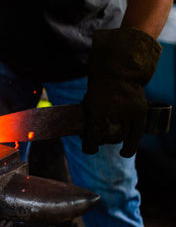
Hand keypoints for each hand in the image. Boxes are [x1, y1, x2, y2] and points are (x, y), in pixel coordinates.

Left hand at [83, 27, 161, 156]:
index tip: (88, 149)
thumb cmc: (100, 89)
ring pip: (122, 136)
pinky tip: (124, 153)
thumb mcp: (89, 101)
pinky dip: (131, 146)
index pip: (94, 134)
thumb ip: (89, 119)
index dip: (90, 145)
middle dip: (101, 140)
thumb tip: (86, 138)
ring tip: (109, 139)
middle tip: (98, 139)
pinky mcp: (140, 112)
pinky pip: (137, 134)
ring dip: (114, 141)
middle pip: (108, 136)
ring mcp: (129, 111)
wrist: (118, 73)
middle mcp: (115, 111)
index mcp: (98, 108)